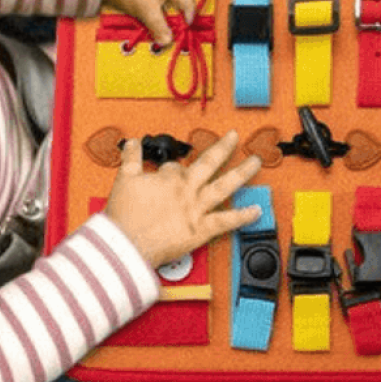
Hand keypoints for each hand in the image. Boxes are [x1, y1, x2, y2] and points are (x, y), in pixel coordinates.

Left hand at [101, 0, 195, 45]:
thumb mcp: (148, 11)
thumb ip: (159, 27)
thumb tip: (167, 40)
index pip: (187, 0)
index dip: (190, 15)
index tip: (186, 28)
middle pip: (175, 5)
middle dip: (174, 20)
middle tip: (172, 33)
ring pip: (162, 8)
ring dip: (161, 20)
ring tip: (158, 32)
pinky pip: (150, 7)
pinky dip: (151, 17)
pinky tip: (146, 25)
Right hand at [104, 130, 261, 267]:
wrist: (126, 244)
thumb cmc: (124, 216)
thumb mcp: (123, 179)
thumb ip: (130, 158)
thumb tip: (132, 143)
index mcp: (168, 179)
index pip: (176, 167)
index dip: (173, 169)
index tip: (170, 173)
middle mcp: (186, 191)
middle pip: (209, 163)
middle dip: (223, 148)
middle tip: (235, 137)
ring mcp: (196, 210)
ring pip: (224, 187)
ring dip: (242, 173)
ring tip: (256, 162)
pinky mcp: (200, 230)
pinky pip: (226, 221)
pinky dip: (243, 216)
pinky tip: (257, 211)